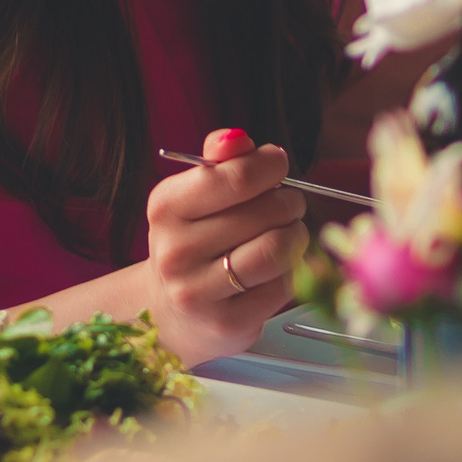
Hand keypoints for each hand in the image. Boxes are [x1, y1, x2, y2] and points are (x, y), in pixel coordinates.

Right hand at [141, 128, 307, 365]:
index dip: (270, 165)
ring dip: (296, 235)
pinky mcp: (228, 323)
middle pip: (266, 212)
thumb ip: (219, 162)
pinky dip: (290, 272)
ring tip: (288, 232)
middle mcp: (175, 250)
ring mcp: (199, 291)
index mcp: (165, 207)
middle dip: (288, 202)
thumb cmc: (194, 241)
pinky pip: (282, 286)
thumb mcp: (193, 195)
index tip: (278, 164)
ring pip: (277, 249)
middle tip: (286, 205)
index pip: (235, 177)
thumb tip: (238, 138)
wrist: (172, 311)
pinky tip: (275, 268)